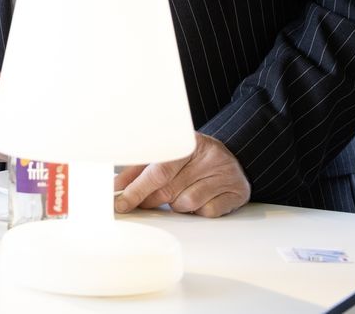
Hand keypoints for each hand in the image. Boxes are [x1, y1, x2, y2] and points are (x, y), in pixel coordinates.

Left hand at [114, 132, 249, 217]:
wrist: (233, 156)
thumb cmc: (192, 158)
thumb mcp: (167, 155)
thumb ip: (141, 169)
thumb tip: (117, 185)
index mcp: (189, 142)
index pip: (159, 169)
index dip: (137, 188)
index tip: (121, 202)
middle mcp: (210, 156)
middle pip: (170, 188)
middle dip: (150, 199)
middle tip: (140, 203)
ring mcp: (226, 174)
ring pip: (187, 203)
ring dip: (176, 205)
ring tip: (178, 195)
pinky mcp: (237, 192)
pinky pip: (208, 212)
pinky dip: (198, 211)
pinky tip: (199, 200)